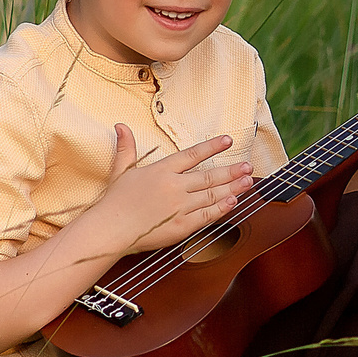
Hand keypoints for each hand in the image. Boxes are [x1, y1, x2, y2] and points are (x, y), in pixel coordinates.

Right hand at [89, 126, 252, 252]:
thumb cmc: (114, 202)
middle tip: (248, 166)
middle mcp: (174, 186)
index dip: (212, 147)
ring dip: (232, 187)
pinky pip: (206, 215)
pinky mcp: (181, 226)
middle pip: (209, 176)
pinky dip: (221, 208)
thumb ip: (126, 148)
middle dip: (231, 170)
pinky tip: (233, 201)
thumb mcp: (121, 171)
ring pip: (212, 194)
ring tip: (248, 181)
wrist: (110, 230)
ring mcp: (179, 206)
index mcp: (161, 171)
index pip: (192, 155)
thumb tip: (121, 126)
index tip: (228, 141)